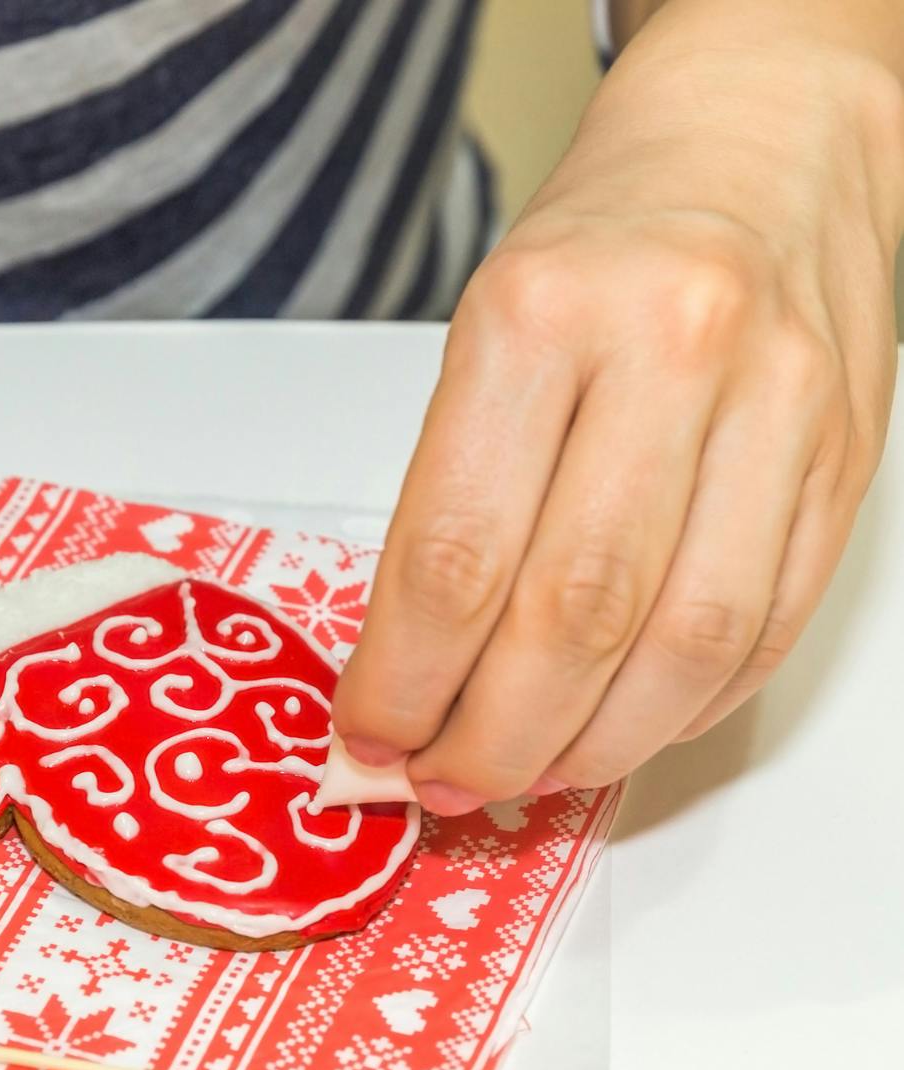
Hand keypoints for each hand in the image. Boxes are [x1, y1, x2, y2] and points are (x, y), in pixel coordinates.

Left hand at [331, 34, 903, 814]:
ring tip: (520, 774)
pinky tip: (618, 729)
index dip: (404, 680)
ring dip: (588, 747)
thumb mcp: (483, 336)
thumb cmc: (601, 248)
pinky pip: (762, 633)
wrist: (763, 148)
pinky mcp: (843, 466)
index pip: (454, 553)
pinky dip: (679, 711)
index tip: (369, 735)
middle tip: (440, 779)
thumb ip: (448, 506)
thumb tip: (409, 678)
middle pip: (572, 619)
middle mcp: (669, 358)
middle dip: (490, 735)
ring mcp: (776, 413)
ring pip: (680, 647)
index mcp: (539, 318)